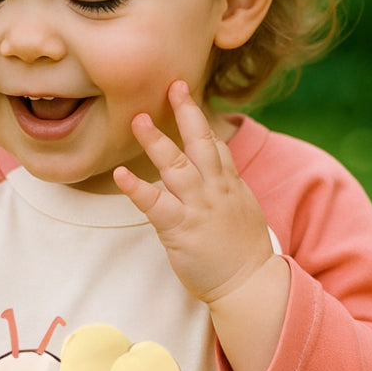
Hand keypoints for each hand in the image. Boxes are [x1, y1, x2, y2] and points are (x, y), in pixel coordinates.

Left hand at [113, 80, 277, 305]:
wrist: (250, 284)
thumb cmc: (244, 254)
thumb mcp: (243, 213)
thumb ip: (227, 191)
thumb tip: (216, 177)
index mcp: (230, 185)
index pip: (215, 144)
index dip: (199, 119)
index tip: (185, 96)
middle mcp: (215, 189)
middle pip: (200, 142)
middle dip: (186, 112)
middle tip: (173, 86)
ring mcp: (198, 207)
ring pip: (176, 165)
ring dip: (155, 141)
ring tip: (137, 120)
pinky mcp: (180, 228)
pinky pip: (155, 204)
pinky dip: (137, 188)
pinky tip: (121, 174)